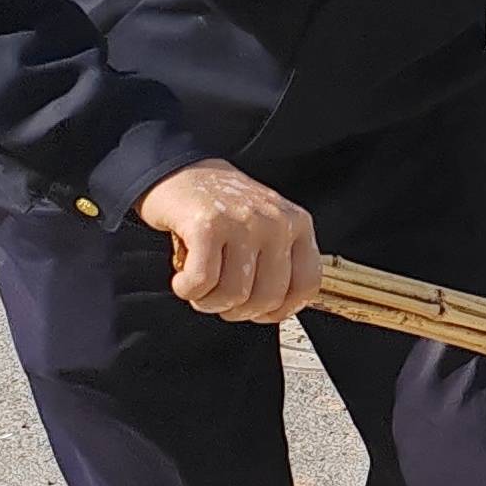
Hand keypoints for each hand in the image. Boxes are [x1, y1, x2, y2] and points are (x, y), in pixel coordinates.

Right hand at [140, 161, 323, 322]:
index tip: (258, 313)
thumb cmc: (220, 208)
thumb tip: (277, 310)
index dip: (281, 311)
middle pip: (268, 297)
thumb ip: (278, 262)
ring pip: (233, 294)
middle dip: (237, 310)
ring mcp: (243, 222)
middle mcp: (276, 222)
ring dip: (208, 302)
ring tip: (198, 286)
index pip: (307, 284)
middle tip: (218, 299)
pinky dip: (188, 290)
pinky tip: (183, 279)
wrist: (177, 171)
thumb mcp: (265, 227)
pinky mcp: (208, 225)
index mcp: (297, 224)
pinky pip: (202, 281)